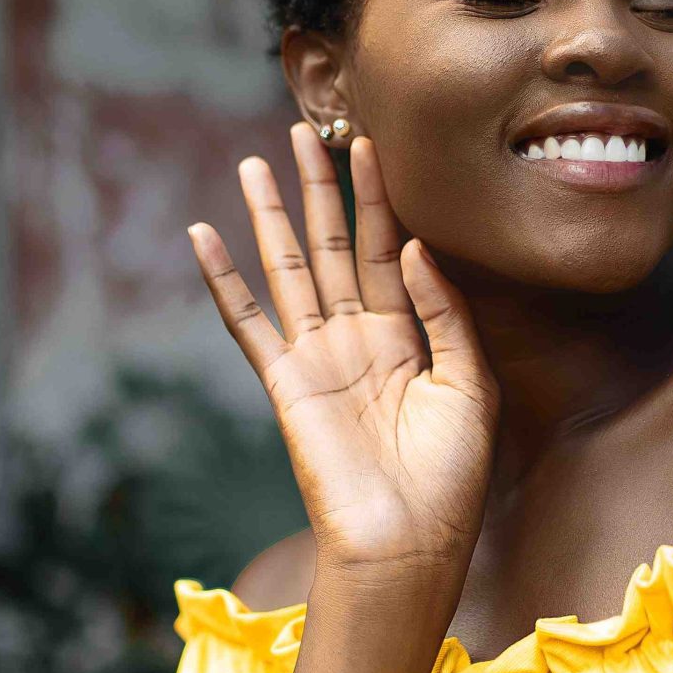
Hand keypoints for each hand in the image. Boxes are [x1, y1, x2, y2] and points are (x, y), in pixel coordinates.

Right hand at [188, 125, 496, 578]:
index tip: (371, 143)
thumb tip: (412, 246)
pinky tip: (202, 238)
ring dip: (270, 216)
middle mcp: (358, 338)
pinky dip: (222, 281)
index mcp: (409, 336)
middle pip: (332, 244)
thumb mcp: (470, 386)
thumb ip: (444, 312)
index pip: (388, 248)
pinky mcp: (285, 384)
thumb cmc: (450, 478)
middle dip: (320, 187)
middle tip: (305, 128)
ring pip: (288, 270)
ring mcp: (318, 357)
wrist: (408, 545)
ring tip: (252, 164)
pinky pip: (248, 323)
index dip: (379, 197)